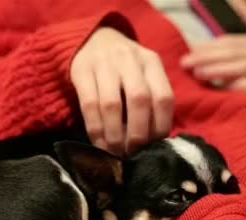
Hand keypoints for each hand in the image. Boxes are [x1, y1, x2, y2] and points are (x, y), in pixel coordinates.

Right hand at [70, 27, 173, 155]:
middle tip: (133, 152)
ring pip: (112, 105)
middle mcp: (130, 59)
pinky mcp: (81, 70)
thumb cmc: (124, 68)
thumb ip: (151, 101)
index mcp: (151, 62)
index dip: (160, 127)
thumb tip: (155, 143)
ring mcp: (104, 63)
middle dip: (137, 133)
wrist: (93, 40)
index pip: (164, 98)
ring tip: (116, 152)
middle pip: (139, 100)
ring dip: (115, 135)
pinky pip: (89, 105)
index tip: (154, 147)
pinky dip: (95, 129)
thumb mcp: (143, 75)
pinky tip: (99, 143)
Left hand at [180, 0, 245, 89]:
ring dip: (220, 70)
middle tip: (185, 63)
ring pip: (242, 66)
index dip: (209, 47)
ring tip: (199, 74)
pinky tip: (226, 89)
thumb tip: (234, 0)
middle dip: (207, 57)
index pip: (231, 41)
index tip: (190, 52)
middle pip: (232, 52)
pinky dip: (242, 85)